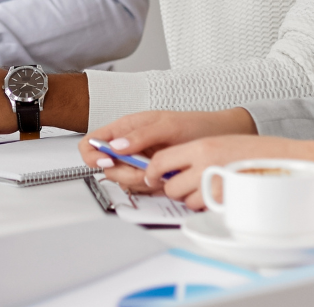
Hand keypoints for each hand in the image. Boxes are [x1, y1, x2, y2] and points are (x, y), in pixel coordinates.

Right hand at [81, 109, 253, 191]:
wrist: (221, 138)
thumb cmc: (196, 125)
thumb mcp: (167, 125)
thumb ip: (140, 135)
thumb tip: (115, 146)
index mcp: (126, 128)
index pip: (92, 141)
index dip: (93, 153)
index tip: (108, 160)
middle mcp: (129, 146)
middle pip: (106, 166)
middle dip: (124, 171)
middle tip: (145, 169)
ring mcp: (140, 163)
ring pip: (123, 180)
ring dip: (139, 180)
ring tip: (160, 171)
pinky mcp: (152, 176)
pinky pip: (140, 188)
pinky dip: (151, 187)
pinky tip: (165, 178)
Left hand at [142, 135, 313, 210]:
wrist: (293, 162)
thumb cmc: (262, 153)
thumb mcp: (224, 144)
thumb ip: (198, 154)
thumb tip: (172, 167)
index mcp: (203, 146)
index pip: (162, 160)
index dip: (154, 171)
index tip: (152, 175)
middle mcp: (205, 164)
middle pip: (169, 184)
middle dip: (173, 188)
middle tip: (186, 185)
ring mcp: (216, 186)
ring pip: (185, 201)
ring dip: (192, 199)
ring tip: (211, 190)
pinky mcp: (227, 203)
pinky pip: (205, 211)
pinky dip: (208, 208)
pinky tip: (222, 197)